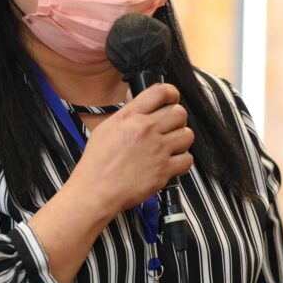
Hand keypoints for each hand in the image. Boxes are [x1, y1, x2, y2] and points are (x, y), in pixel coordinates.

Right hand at [69, 83, 193, 220]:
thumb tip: (145, 106)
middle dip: (177, 120)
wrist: (95, 191)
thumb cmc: (97, 163)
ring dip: (181, 140)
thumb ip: (128, 115)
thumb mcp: (107, 128)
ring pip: (187, 135)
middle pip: (179, 113)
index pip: (161, 92)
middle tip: (169, 129)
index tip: (171, 101)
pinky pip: (188, 159)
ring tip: (171, 147)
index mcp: (130, 117)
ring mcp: (157, 150)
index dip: (171, 94)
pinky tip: (171, 163)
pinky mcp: (164, 170)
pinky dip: (182, 161)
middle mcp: (145, 130)